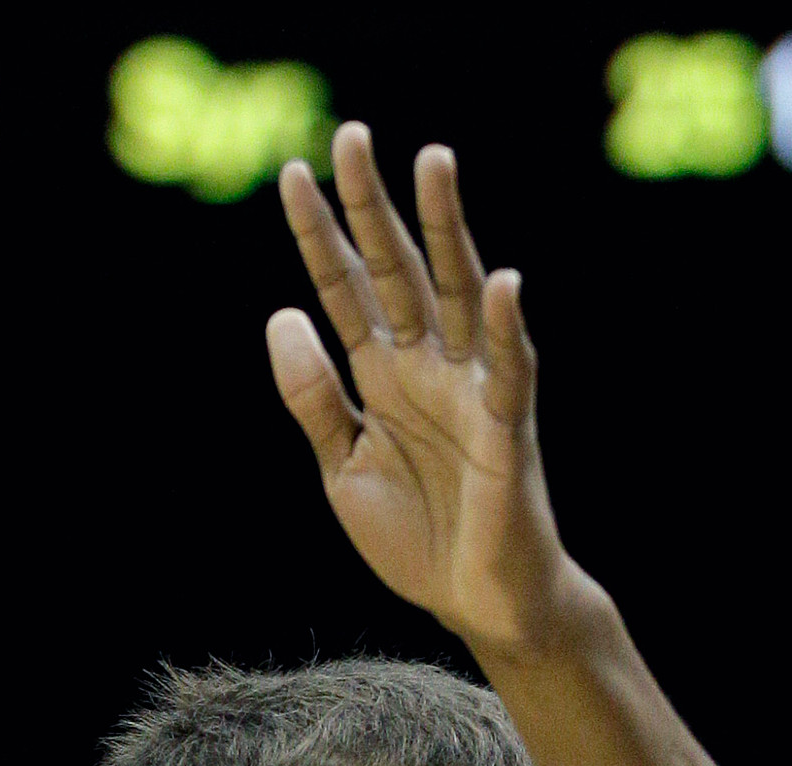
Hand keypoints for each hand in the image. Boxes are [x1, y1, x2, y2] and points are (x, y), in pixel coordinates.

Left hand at [268, 124, 576, 654]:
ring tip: (433, 162)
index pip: (344, 290)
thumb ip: (313, 398)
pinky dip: (505, 327)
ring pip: (457, 295)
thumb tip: (282, 314)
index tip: (290, 174)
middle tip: (350, 135)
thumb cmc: (417, 537)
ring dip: (447, 230)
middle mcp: (426, 367)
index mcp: (382, 376)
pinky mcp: (508, 427)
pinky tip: (500, 280)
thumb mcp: (342, 468)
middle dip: (373, 207)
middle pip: (396, 272)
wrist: (474, 605)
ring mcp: (470, 389)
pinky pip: (510, 369)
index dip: (318, 236)